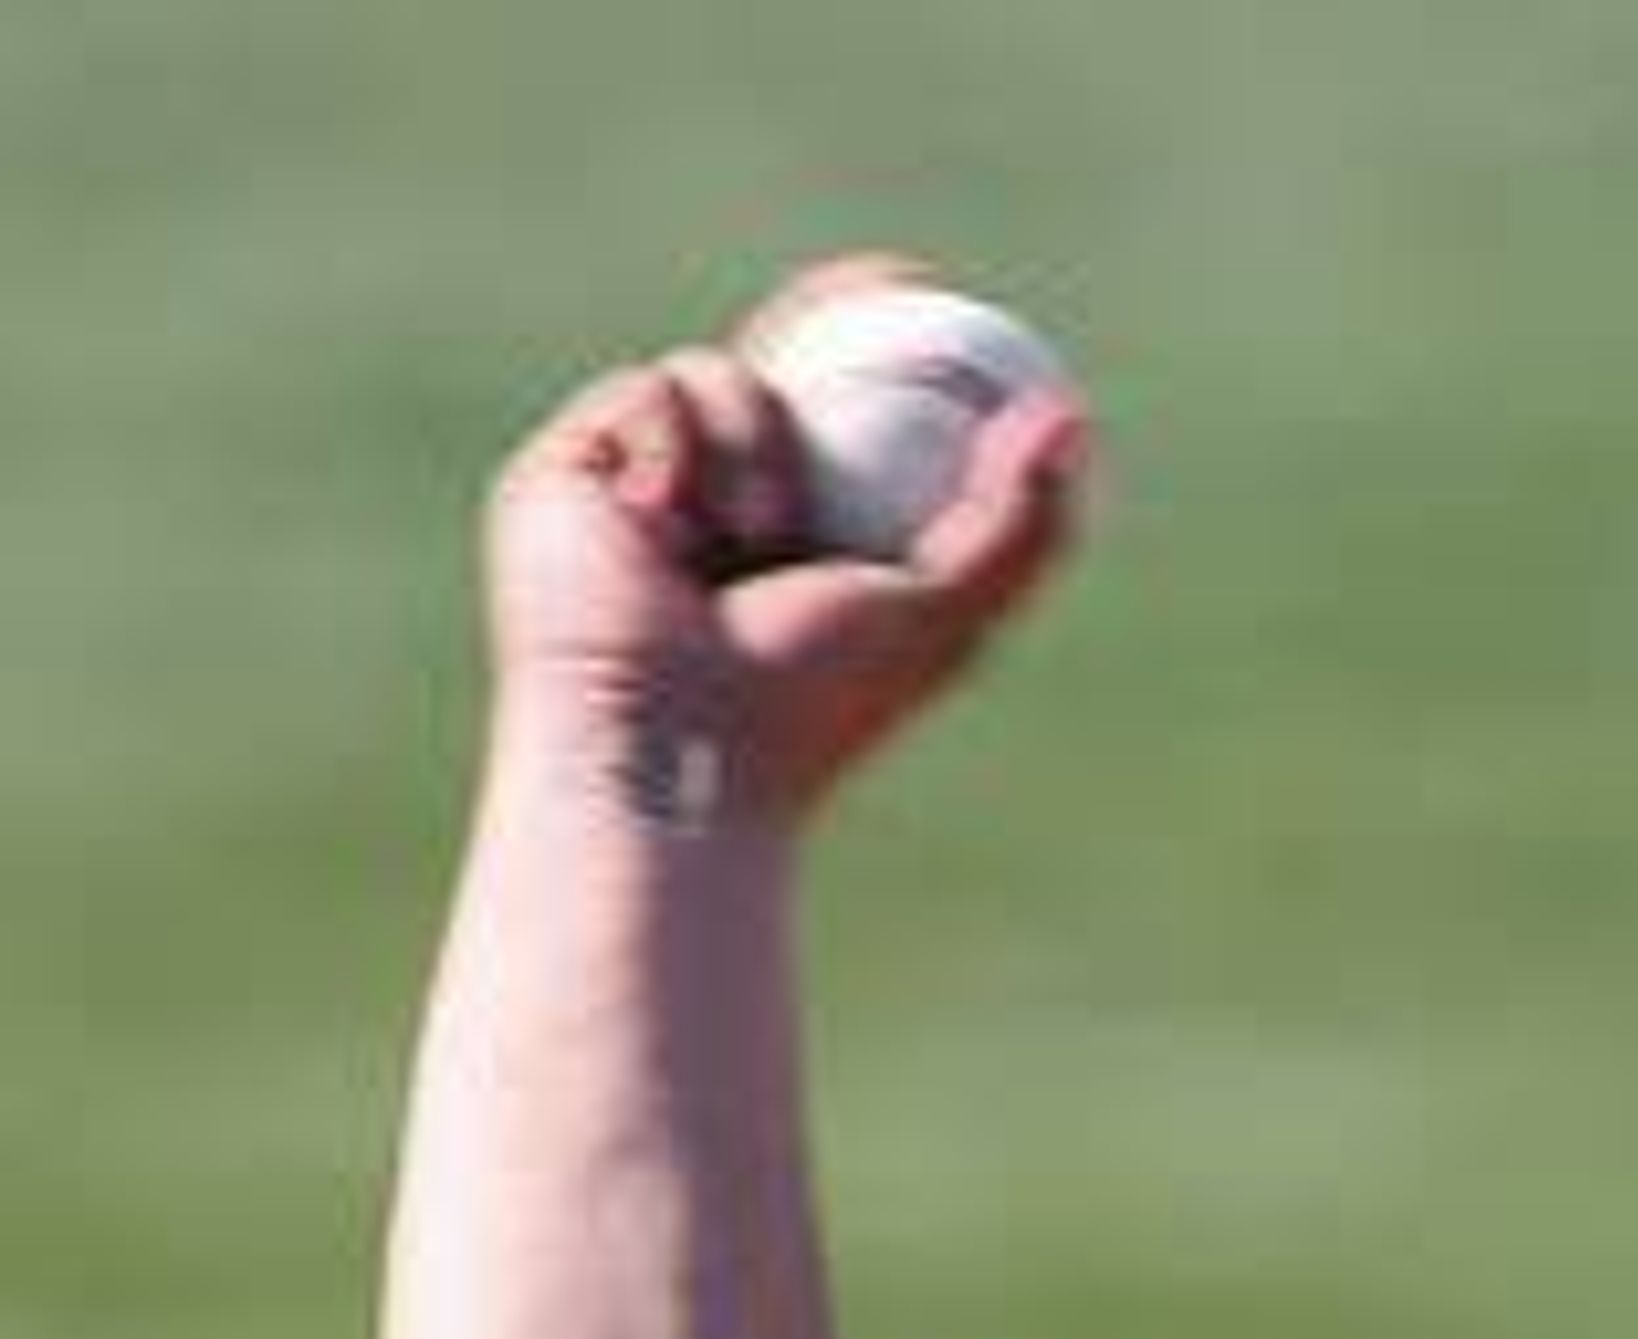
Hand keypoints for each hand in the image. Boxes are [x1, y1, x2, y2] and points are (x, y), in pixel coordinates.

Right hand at [481, 258, 1088, 828]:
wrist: (679, 753)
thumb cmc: (808, 706)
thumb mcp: (941, 613)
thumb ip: (1013, 525)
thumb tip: (1073, 419)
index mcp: (796, 548)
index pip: (840, 419)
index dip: (880, 344)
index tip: (937, 297)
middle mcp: (715, 514)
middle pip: (768, 366)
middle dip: (820, 317)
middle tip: (886, 286)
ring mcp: (633, 491)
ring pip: (713, 372)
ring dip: (757, 437)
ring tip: (755, 538)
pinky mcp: (563, 474)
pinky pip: (644, 388)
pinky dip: (678, 442)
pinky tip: (667, 524)